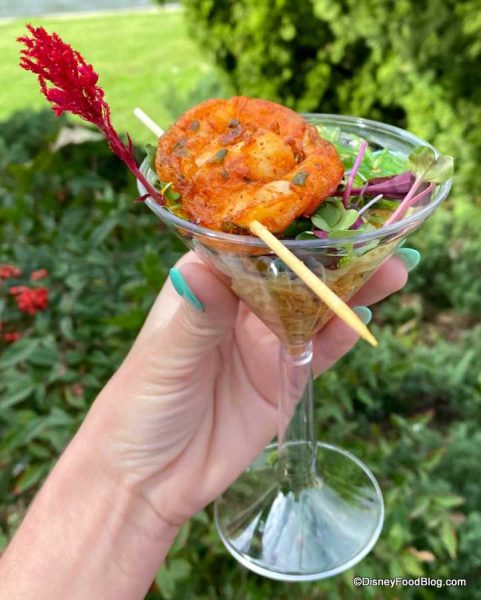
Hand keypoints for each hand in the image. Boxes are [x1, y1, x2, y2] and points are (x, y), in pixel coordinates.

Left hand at [84, 251, 407, 528]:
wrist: (149, 477)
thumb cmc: (140, 405)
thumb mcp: (166, 358)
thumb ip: (196, 317)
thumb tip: (204, 268)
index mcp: (207, 285)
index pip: (250, 243)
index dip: (286, 222)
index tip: (324, 201)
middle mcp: (241, 306)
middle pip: (293, 271)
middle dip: (332, 253)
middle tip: (376, 234)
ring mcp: (265, 341)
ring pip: (315, 307)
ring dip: (351, 289)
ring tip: (392, 267)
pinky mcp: (283, 377)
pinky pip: (319, 351)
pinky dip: (342, 334)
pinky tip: (362, 317)